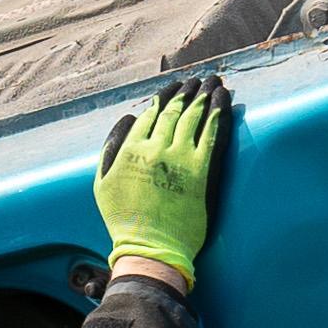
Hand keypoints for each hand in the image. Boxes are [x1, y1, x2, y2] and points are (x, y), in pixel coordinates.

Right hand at [93, 74, 234, 281]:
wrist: (151, 248)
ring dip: (205, 95)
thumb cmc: (125, 219)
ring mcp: (181, 159)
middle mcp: (156, 148)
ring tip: (213, 82)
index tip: (174, 89)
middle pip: (175, 111)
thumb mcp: (102, 182)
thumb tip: (129, 117)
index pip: (151, 114)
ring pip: (196, 117)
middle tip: (198, 80)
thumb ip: (112, 146)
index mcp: (132, 149)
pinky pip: (213, 135)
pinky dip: (220, 114)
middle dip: (188, 91)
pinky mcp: (203, 172)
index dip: (164, 98)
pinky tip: (225, 101)